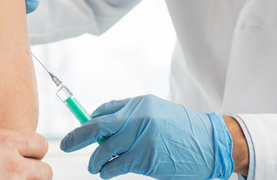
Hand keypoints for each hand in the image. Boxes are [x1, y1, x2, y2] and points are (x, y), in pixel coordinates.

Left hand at [60, 95, 233, 179]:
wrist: (211, 143)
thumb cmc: (183, 130)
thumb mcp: (157, 112)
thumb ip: (131, 115)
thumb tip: (101, 121)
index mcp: (140, 104)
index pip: (104, 111)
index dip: (87, 122)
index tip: (79, 131)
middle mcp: (139, 118)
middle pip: (98, 127)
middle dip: (78, 137)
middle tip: (66, 144)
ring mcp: (142, 138)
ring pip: (105, 149)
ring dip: (95, 160)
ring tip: (94, 166)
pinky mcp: (146, 158)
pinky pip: (117, 165)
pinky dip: (107, 170)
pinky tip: (106, 172)